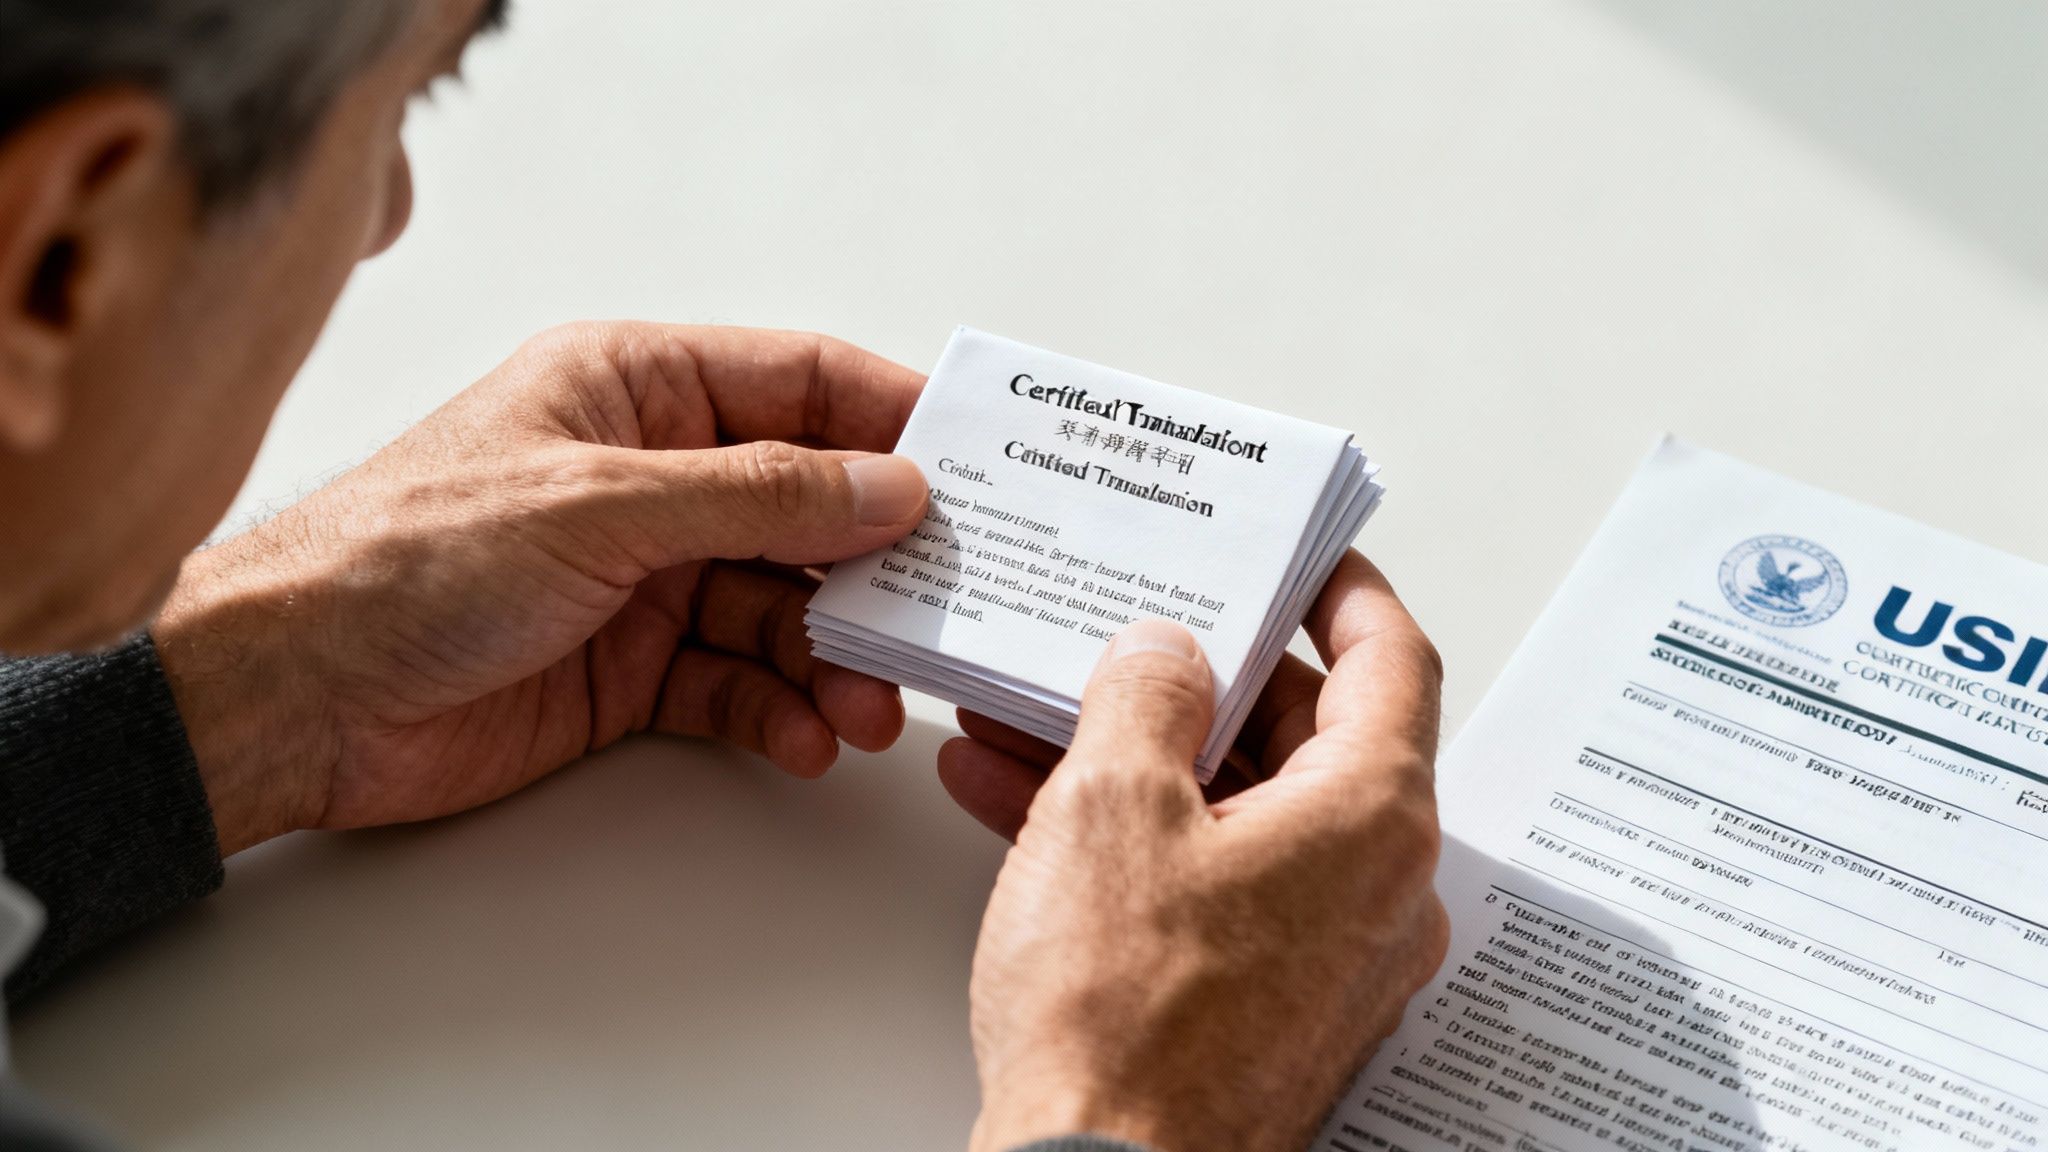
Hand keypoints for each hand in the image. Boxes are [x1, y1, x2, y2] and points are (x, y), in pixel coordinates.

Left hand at [153, 322, 928, 853]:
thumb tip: (888, 485)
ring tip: (868, 702)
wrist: (293, 696)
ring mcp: (643, 576)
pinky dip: (777, 710)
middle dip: (875, 564)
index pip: (799, 383)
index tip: (977, 467)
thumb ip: (759, 497)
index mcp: (634, 388)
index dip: (892, 421)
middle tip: (941, 612)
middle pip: (807, 507)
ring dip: (834, 655)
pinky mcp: (630, 668)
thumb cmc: (408, 558)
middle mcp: (650, 476)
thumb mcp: (603, 505)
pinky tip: (804, 737)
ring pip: (782, 606)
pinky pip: (736, 683)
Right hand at [943, 552, 1448, 1151]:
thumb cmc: (1123, 1020)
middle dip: (1200, 681)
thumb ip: (1147, 692)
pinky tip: (1024, 805)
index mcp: (1371, 819)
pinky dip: (1136, 840)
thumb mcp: (1112, 803)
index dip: (1342, 593)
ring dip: (1141, 761)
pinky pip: (1213, 885)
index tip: (1303, 557)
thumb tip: (1167, 655)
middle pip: (1306, 737)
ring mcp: (1326, 956)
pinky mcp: (1269, 1007)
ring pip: (1240, 814)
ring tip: (1038, 717)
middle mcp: (1374, 889)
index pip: (1391, 663)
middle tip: (1137, 633)